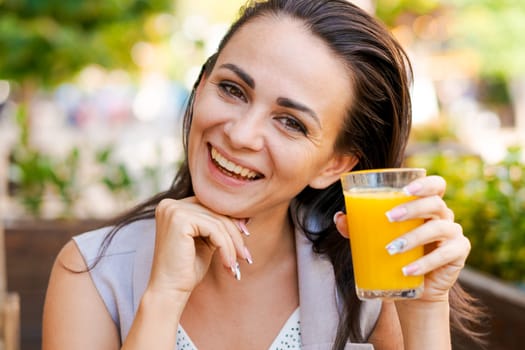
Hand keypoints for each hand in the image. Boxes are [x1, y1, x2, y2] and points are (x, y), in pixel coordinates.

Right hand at [148, 197, 250, 296]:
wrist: (168, 291)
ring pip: (217, 222)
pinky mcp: (180, 220)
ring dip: (233, 243)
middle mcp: (170, 204)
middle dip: (234, 234)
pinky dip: (226, 247)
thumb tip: (244, 216)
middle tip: (245, 254)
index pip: (210, 206)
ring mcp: (173, 210)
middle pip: (215, 212)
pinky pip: (214, 230)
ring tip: (238, 262)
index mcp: (173, 206)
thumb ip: (218, 226)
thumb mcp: (206, 241)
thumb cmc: (186, 270)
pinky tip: (229, 264)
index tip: (246, 235)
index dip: (230, 221)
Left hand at [334, 175, 470, 301]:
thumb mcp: (376, 237)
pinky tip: (407, 270)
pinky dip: (425, 263)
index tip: (406, 189)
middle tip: (389, 217)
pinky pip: (446, 255)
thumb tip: (339, 217)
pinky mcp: (458, 253)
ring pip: (439, 228)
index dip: (426, 183)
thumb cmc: (395, 254)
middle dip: (412, 208)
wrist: (411, 286)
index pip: (436, 185)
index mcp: (426, 205)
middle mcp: (443, 215)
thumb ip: (359, 226)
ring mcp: (453, 234)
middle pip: (435, 203)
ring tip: (391, 249)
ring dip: (414, 237)